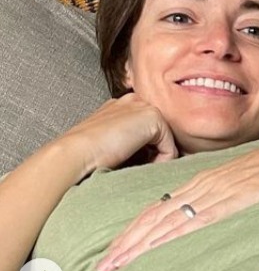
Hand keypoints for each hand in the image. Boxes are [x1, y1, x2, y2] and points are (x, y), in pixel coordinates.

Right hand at [56, 93, 177, 176]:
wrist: (75, 153)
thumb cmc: (86, 155)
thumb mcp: (110, 144)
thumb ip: (128, 143)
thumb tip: (149, 159)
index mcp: (120, 106)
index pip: (146, 128)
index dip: (147, 150)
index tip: (137, 166)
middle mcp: (134, 101)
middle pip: (159, 133)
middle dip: (154, 153)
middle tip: (140, 169)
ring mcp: (144, 106)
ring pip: (166, 141)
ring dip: (158, 159)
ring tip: (138, 170)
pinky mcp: (153, 117)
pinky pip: (170, 148)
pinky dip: (162, 162)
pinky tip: (143, 168)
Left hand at [95, 126, 258, 270]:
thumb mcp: (255, 183)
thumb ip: (234, 198)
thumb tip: (219, 217)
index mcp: (210, 180)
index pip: (161, 208)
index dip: (135, 231)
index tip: (115, 252)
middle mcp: (208, 184)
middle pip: (155, 216)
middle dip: (126, 242)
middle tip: (100, 267)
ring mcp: (222, 190)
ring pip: (169, 219)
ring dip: (139, 244)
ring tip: (115, 265)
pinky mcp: (240, 198)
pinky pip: (199, 220)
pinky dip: (172, 236)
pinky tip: (157, 249)